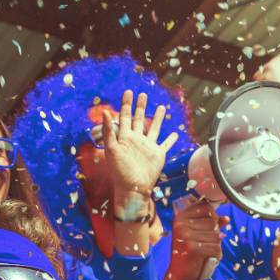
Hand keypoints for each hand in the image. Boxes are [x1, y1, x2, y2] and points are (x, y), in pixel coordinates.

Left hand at [103, 90, 179, 217]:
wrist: (133, 187)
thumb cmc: (119, 170)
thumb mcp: (111, 149)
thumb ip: (108, 131)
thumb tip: (105, 111)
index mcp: (124, 137)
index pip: (124, 117)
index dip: (126, 104)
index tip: (128, 92)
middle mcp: (136, 139)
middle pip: (138, 119)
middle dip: (140, 107)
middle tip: (142, 94)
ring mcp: (147, 146)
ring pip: (153, 128)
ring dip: (157, 118)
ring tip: (161, 107)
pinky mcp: (158, 154)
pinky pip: (165, 145)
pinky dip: (171, 140)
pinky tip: (175, 134)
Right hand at [165, 200, 226, 279]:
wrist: (179, 277)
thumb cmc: (188, 255)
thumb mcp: (195, 236)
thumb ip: (210, 225)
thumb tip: (226, 218)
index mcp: (179, 219)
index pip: (206, 207)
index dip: (213, 217)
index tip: (208, 227)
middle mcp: (181, 225)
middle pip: (213, 221)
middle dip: (214, 234)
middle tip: (202, 245)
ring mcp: (186, 236)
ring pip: (217, 235)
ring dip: (215, 246)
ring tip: (203, 253)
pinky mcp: (194, 249)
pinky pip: (217, 248)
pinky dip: (215, 255)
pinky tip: (206, 259)